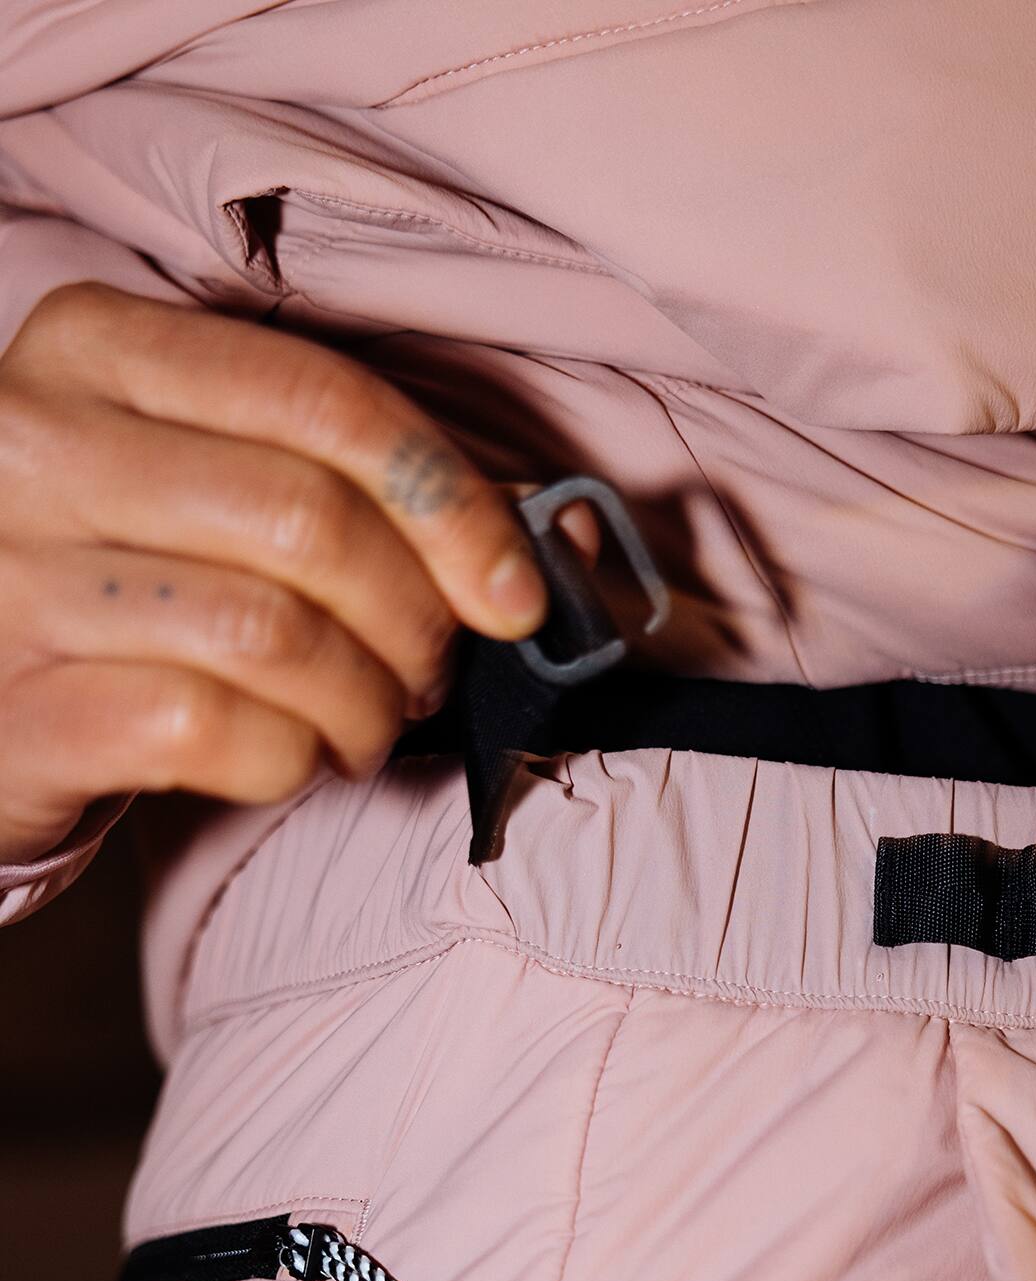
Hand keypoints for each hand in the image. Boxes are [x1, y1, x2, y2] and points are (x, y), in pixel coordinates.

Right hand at [0, 283, 556, 865]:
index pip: (327, 402)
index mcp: (97, 347)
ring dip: (362, 706)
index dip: (451, 507)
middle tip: (423, 677)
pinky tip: (285, 761)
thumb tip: (563, 540)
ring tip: (363, 726)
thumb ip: (364, 487)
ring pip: (272, 635)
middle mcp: (34, 442)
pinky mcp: (21, 708)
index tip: (514, 597)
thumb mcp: (213, 490)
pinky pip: (211, 730)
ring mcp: (12, 577)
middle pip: (312, 522)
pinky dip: (287, 761)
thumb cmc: (129, 586)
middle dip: (414, 624)